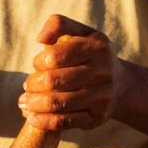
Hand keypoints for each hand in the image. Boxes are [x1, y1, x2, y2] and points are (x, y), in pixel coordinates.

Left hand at [18, 15, 125, 130]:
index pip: (55, 56)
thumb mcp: (81, 34)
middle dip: (33, 84)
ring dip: (33, 104)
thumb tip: (41, 38)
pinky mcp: (96, 118)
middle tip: (27, 86)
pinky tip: (32, 116)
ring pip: (57, 103)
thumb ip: (59, 25)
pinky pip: (64, 122)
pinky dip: (42, 120)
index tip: (37, 65)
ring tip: (25, 102)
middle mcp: (102, 72)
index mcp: (96, 48)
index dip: (39, 62)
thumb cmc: (91, 56)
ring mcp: (101, 97)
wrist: (122, 86)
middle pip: (53, 81)